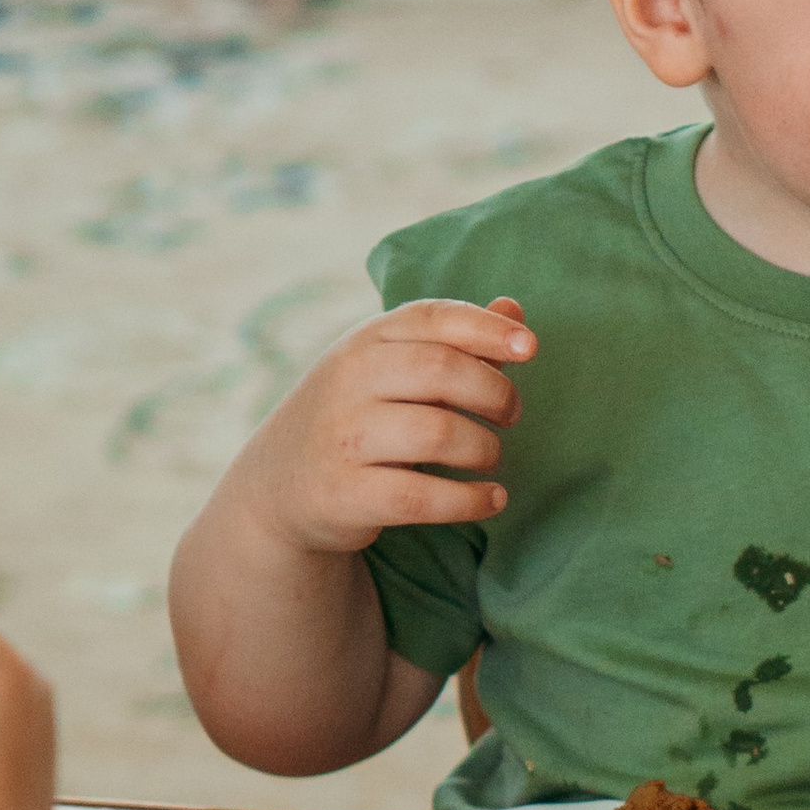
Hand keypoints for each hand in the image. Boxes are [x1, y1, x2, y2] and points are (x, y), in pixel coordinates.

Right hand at [237, 296, 534, 555]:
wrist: (278, 484)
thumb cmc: (357, 414)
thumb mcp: (391, 367)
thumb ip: (453, 341)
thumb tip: (513, 309)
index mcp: (366, 340)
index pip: (434, 317)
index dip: (489, 329)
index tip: (530, 349)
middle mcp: (349, 381)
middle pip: (443, 371)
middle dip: (495, 393)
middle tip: (511, 414)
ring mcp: (344, 438)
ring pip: (439, 434)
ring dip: (484, 448)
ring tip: (490, 457)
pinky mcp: (346, 495)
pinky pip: (423, 497)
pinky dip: (470, 500)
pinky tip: (491, 499)